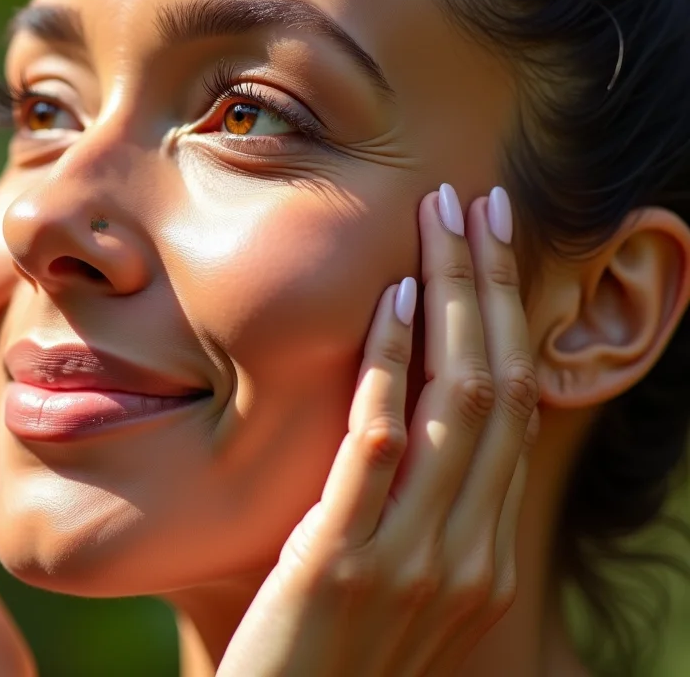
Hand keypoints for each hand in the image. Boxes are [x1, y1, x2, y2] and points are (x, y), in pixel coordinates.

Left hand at [219, 185, 539, 675]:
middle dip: (493, 286)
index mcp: (482, 556)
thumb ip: (401, 514)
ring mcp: (412, 559)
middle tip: (477, 204)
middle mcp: (467, 553)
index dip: (510, 321)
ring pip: (457, 400)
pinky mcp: (341, 562)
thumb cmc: (321, 658)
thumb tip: (391, 418)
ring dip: (453, 297)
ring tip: (441, 219)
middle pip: (500, 388)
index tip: (494, 247)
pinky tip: (389, 300)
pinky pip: (379, 443)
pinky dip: (389, 363)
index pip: (514, 413)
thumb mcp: (384, 583)